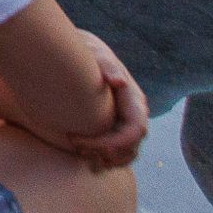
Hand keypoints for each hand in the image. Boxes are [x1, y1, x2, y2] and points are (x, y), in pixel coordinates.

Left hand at [68, 42, 151, 167]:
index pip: (136, 130)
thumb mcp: (96, 54)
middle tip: (76, 146)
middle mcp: (134, 115)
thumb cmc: (89, 53)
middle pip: (130, 146)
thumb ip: (107, 65)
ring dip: (105, 159)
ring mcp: (126, 123)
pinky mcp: (115, 128)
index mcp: (134, 100)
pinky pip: (118, 153)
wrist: (81, 54)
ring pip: (126, 154)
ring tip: (78, 150)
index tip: (83, 142)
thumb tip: (119, 82)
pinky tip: (83, 153)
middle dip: (104, 152)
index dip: (114, 143)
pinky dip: (104, 159)